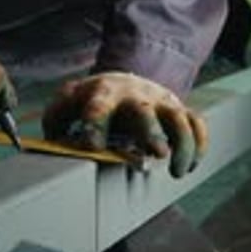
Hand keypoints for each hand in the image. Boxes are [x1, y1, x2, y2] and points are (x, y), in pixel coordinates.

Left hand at [42, 72, 207, 177]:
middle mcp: (134, 96)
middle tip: (156, 154)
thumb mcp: (70, 100)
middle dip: (150, 132)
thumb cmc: (95, 99)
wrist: (126, 81)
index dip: (95, 124)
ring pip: (177, 117)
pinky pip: (196, 123)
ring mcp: (159, 102)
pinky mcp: (179, 110)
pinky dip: (199, 143)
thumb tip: (51, 139)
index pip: (97, 106)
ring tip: (177, 171)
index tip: (92, 146)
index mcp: (103, 93)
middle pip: (143, 111)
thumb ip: (56, 117)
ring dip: (182, 142)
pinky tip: (191, 165)